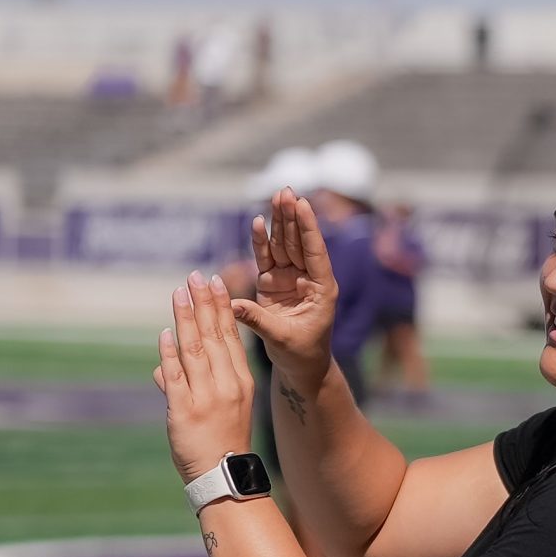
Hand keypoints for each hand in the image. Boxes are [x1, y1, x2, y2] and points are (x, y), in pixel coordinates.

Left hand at [156, 270, 257, 482]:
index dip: (222, 309)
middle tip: (196, 276)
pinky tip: (166, 332)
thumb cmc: (221, 444)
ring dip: (186, 318)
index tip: (215, 283)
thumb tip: (161, 367)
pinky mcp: (185, 409)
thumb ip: (188, 384)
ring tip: (180, 293)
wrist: (222, 477)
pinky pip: (176, 375)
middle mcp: (226, 385)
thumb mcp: (217, 410)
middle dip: (204, 303)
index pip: (230, 337)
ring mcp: (206, 396)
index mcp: (240, 382)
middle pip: (214, 336)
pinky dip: (170, 352)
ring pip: (194, 349)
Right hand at [235, 188, 338, 386]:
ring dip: (279, 221)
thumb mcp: (283, 339)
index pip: (315, 252)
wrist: (299, 365)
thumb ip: (258, 320)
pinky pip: (267, 257)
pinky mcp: (273, 283)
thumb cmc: (301, 354)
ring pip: (284, 244)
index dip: (308, 228)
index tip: (303, 203)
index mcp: (322, 289)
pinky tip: (258, 221)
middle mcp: (308, 279)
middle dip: (293, 216)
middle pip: (299, 242)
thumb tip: (232, 305)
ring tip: (277, 195)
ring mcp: (290, 278)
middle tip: (287, 191)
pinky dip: (261, 241)